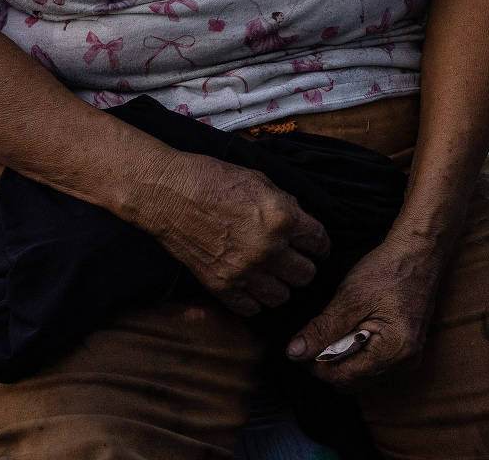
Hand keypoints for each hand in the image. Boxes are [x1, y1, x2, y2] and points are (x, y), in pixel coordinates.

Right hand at [134, 151, 329, 316]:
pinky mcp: (221, 286)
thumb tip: (301, 223)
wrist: (169, 192)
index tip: (315, 247)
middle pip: (306, 275)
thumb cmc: (213, 179)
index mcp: (281, 218)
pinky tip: (252, 285)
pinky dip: (255, 300)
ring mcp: (243, 271)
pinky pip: (252, 309)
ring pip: (282, 297)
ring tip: (273, 274)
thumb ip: (286, 205)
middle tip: (294, 259)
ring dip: (281, 285)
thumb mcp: (260, 181)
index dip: (320, 244)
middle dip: (303, 266)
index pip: (320, 243)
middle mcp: (267, 249)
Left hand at [284, 233, 447, 387]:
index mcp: (394, 352)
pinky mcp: (406, 352)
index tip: (302, 347)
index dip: (317, 366)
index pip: (343, 377)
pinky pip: (373, 366)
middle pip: (353, 382)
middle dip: (329, 365)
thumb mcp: (350, 298)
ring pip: (361, 376)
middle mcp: (405, 363)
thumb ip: (322, 329)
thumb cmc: (388, 271)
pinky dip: (356, 355)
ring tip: (336, 330)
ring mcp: (408, 360)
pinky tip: (351, 332)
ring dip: (342, 360)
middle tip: (316, 337)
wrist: (419, 253)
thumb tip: (294, 353)